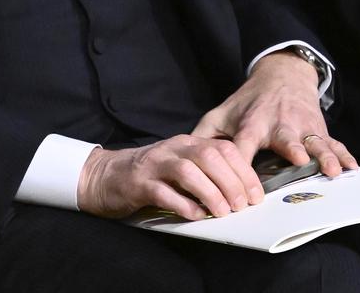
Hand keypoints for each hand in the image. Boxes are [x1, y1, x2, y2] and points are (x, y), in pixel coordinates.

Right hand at [78, 136, 261, 219]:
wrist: (104, 175)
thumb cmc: (149, 174)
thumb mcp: (180, 165)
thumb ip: (206, 172)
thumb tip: (240, 193)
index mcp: (186, 143)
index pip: (222, 148)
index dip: (244, 171)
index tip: (255, 195)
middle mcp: (172, 149)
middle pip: (209, 157)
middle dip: (231, 183)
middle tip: (241, 206)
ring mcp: (154, 165)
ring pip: (188, 172)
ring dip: (210, 194)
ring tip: (222, 212)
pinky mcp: (139, 183)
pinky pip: (164, 192)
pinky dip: (183, 205)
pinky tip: (194, 216)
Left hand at [192, 50, 356, 177]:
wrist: (281, 76)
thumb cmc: (248, 102)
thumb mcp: (222, 112)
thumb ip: (204, 134)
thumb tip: (185, 156)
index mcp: (251, 124)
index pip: (242, 145)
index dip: (239, 163)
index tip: (237, 185)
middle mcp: (278, 125)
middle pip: (283, 138)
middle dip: (290, 147)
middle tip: (297, 160)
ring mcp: (301, 127)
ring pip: (314, 141)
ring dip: (323, 154)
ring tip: (331, 169)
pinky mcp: (319, 129)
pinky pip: (334, 142)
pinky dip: (343, 154)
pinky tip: (351, 167)